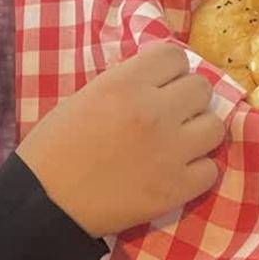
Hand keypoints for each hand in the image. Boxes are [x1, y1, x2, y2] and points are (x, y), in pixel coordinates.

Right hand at [17, 42, 224, 237]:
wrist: (44, 203)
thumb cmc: (54, 148)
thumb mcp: (86, 97)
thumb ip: (127, 85)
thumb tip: (162, 82)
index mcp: (125, 84)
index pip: (174, 55)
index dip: (168, 71)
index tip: (159, 86)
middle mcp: (154, 112)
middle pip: (201, 88)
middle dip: (186, 100)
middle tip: (168, 116)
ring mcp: (170, 151)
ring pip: (215, 126)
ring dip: (197, 133)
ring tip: (177, 144)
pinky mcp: (177, 189)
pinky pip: (210, 170)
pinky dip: (195, 171)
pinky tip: (174, 173)